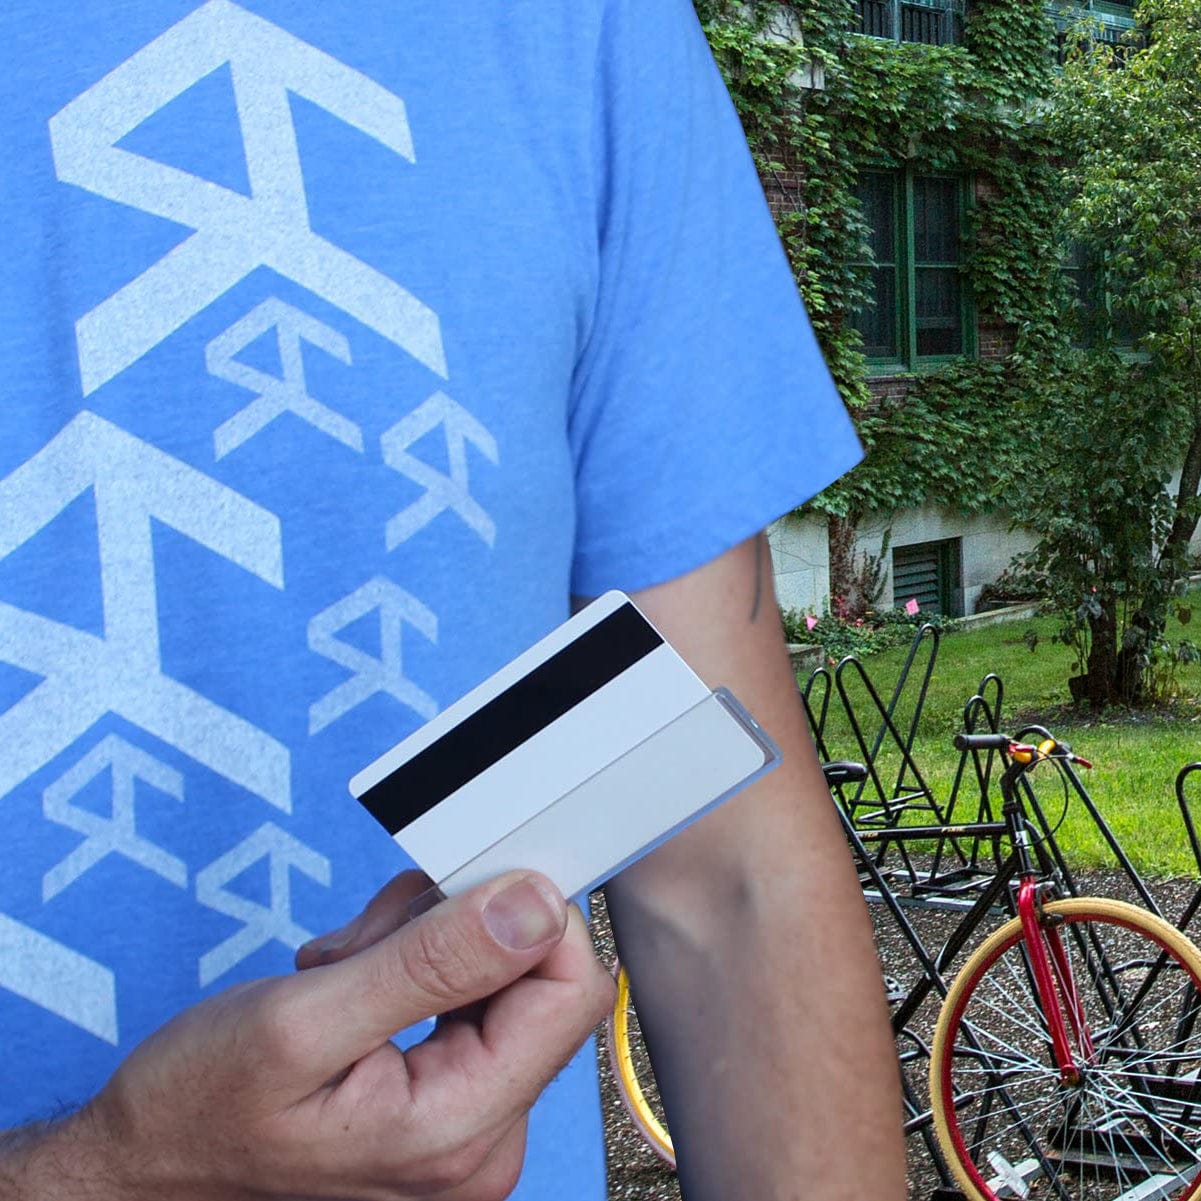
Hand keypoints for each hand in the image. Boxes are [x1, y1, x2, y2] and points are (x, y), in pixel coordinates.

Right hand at [36, 870, 611, 1200]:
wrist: (149, 1160)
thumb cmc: (201, 1105)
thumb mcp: (303, 1021)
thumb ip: (430, 963)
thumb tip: (534, 904)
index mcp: (463, 1129)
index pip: (571, 990)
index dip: (526, 917)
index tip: (451, 889)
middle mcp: (483, 1133)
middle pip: (534, 975)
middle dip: (453, 929)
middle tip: (365, 942)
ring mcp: (467, 1117)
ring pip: (496, 971)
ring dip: (420, 941)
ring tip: (343, 966)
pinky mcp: (447, 1092)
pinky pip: (467, 991)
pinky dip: (412, 960)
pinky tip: (352, 978)